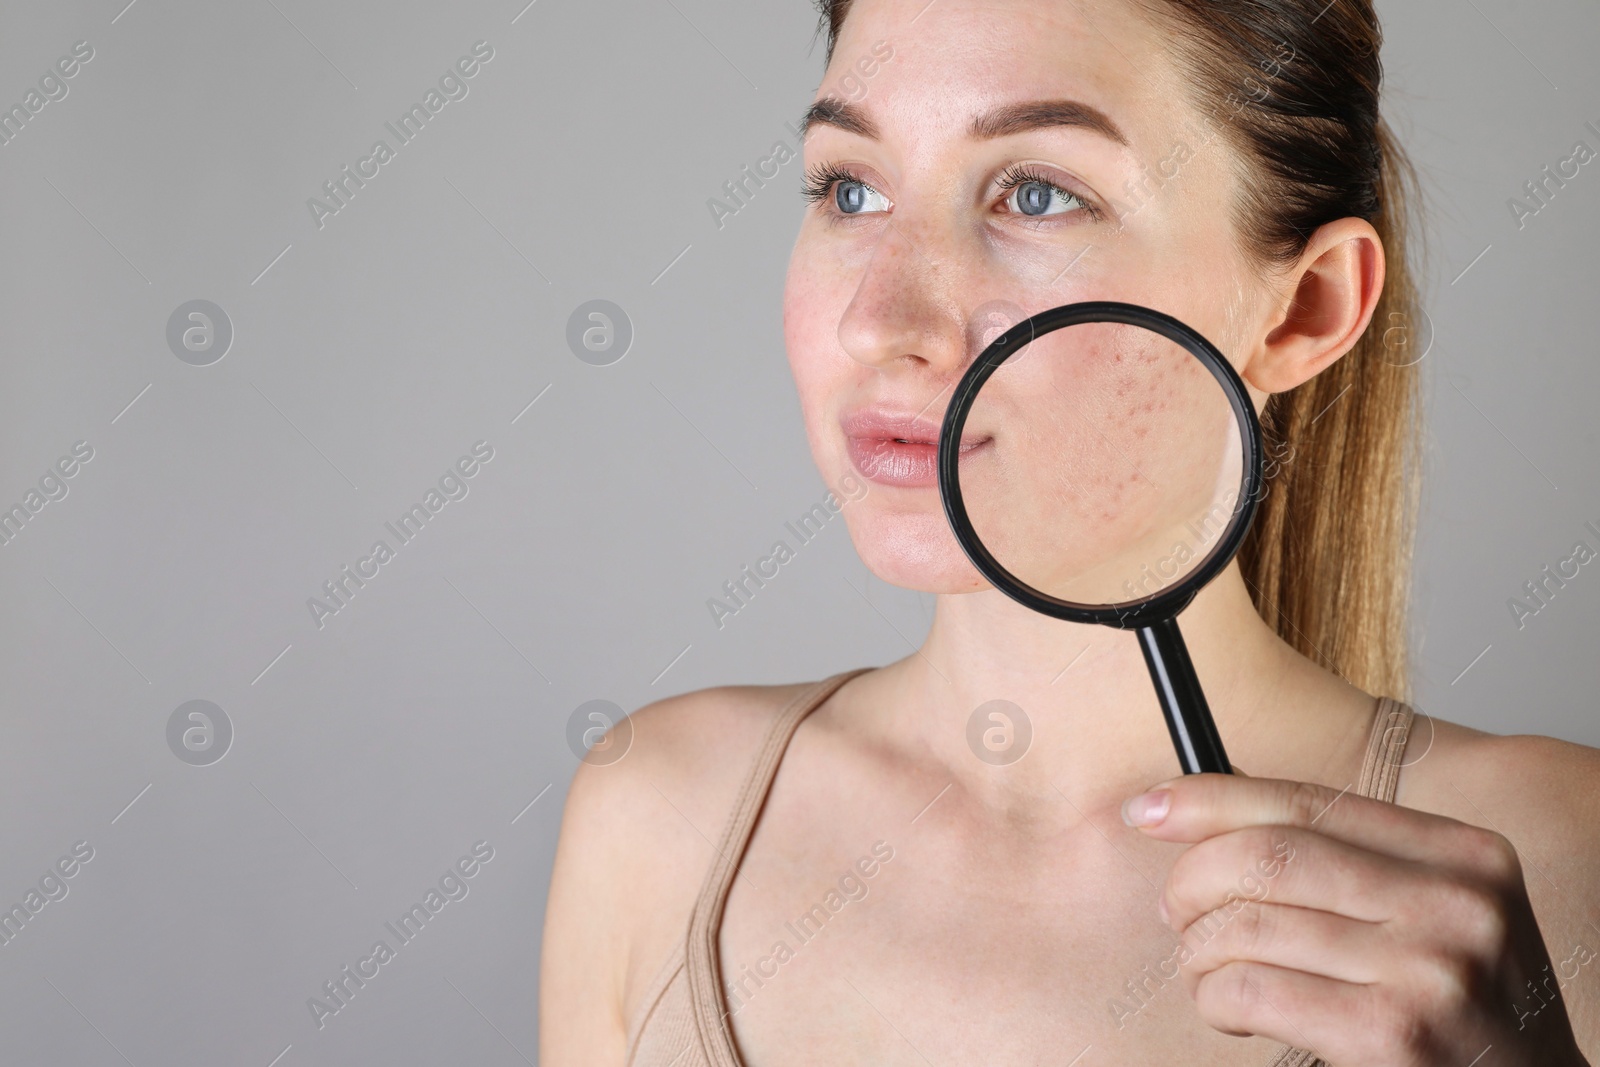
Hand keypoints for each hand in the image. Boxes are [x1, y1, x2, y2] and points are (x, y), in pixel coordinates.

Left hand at [1120, 774, 1590, 1065]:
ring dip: (1198, 950)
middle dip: (1192, 880)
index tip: (1148, 809)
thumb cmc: (1460, 1003)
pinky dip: (1214, 997)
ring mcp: (1429, 969)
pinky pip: (1250, 989)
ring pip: (1246, 924)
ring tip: (1205, 967)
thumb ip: (1348, 858)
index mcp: (1462, 853)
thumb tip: (1204, 813)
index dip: (1210, 799)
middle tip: (1175, 909)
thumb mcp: (1435, 911)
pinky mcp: (1392, 1034)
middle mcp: (1454, 901)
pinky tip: (1228, 1007)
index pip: (1305, 801)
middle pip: (1265, 856)